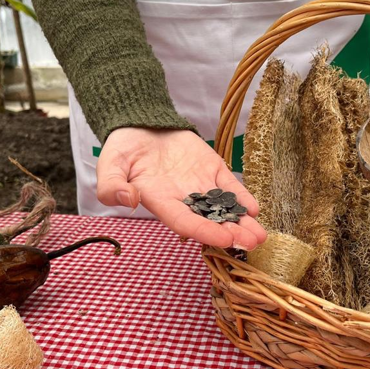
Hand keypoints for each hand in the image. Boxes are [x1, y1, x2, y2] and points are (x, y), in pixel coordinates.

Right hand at [96, 128, 267, 248]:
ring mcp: (199, 185)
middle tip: (251, 242)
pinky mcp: (211, 169)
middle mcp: (183, 199)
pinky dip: (242, 197)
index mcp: (160, 202)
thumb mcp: (109, 166)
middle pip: (210, 221)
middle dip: (231, 233)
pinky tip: (254, 209)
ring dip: (242, 222)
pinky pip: (229, 186)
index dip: (204, 231)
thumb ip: (112, 186)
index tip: (224, 238)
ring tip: (260, 235)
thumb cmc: (122, 150)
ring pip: (224, 208)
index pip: (184, 222)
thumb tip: (129, 200)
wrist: (139, 125)